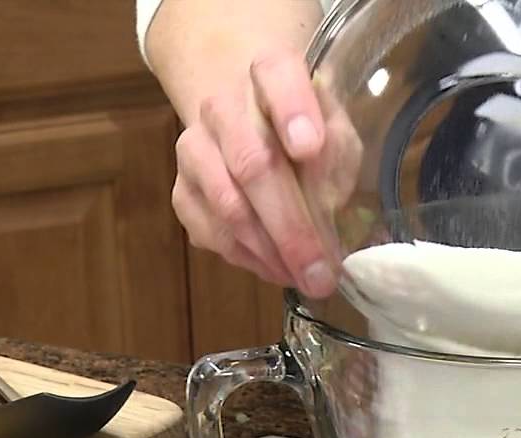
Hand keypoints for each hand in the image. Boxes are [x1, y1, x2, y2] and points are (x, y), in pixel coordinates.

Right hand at [170, 48, 361, 296]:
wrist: (246, 118)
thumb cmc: (305, 130)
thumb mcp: (336, 131)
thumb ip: (337, 158)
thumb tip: (327, 211)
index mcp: (270, 74)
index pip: (277, 78)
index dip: (292, 111)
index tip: (310, 146)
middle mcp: (223, 106)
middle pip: (252, 163)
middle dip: (291, 226)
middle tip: (321, 270)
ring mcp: (195, 148)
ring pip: (228, 205)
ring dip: (271, 251)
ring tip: (307, 279)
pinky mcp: (183, 189)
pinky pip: (210, 231)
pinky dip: (247, 258)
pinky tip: (277, 270)